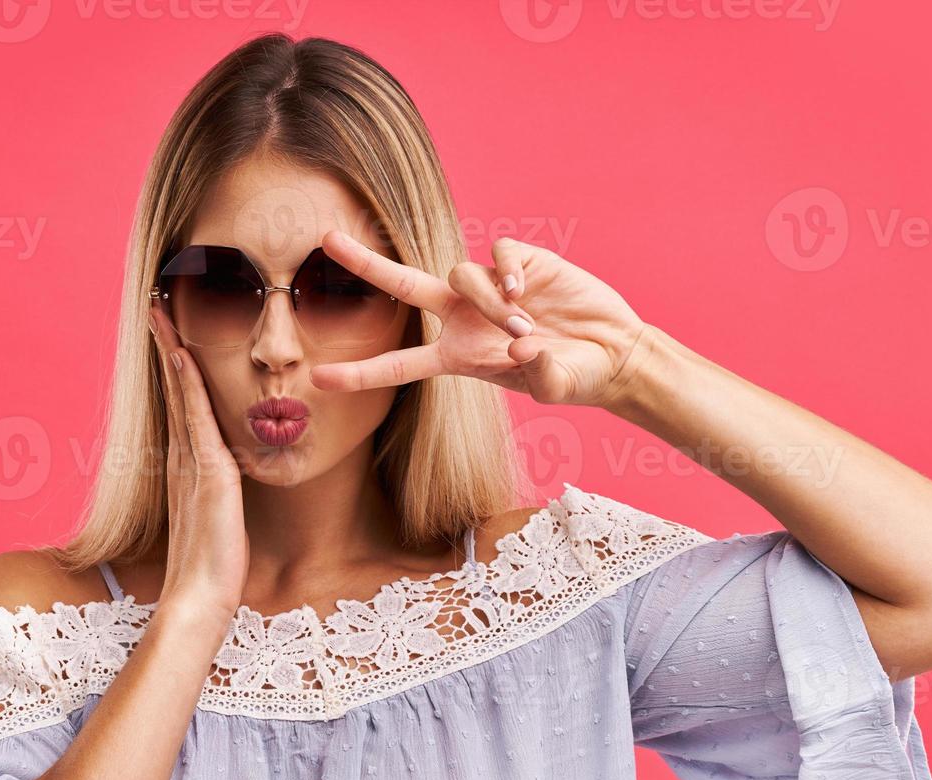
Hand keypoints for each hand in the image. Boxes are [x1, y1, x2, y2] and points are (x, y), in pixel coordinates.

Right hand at [148, 304, 248, 622]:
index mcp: (187, 465)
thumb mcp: (218, 518)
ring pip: (180, 395)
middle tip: (157, 305)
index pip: (181, 405)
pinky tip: (183, 357)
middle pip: (173, 390)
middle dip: (165, 346)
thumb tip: (228, 480)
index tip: (169, 331)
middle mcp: (182, 457)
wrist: (201, 597)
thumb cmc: (212, 565)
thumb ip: (219, 493)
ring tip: (162, 314)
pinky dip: (188, 385)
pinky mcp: (206, 472)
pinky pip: (196, 418)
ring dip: (171, 352)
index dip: (174, 367)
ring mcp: (191, 462)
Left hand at [309, 229, 651, 407]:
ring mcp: (489, 288)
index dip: (359, 374)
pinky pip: (497, 256)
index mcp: (457, 357)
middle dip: (366, 263)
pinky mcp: (519, 263)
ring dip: (487, 304)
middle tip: (326, 240)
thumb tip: (523, 345)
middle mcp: (462, 318)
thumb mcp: (556, 386)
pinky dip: (507, 274)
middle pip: (402, 286)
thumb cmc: (576, 377)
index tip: (317, 379)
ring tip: (526, 329)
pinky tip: (527, 294)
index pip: (398, 366)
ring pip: (459, 276)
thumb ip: (540, 374)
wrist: (613, 352)